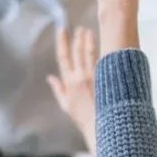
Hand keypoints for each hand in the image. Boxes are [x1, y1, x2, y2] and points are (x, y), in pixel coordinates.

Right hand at [47, 27, 97, 154]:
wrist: (102, 127)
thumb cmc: (84, 119)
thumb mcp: (66, 106)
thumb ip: (58, 89)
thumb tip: (50, 78)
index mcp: (69, 83)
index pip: (63, 56)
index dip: (62, 42)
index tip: (62, 30)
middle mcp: (80, 77)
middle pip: (76, 51)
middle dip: (76, 38)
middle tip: (78, 28)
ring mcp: (94, 77)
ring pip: (89, 53)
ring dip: (88, 40)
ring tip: (88, 31)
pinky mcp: (106, 78)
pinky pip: (103, 60)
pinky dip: (101, 49)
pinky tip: (103, 41)